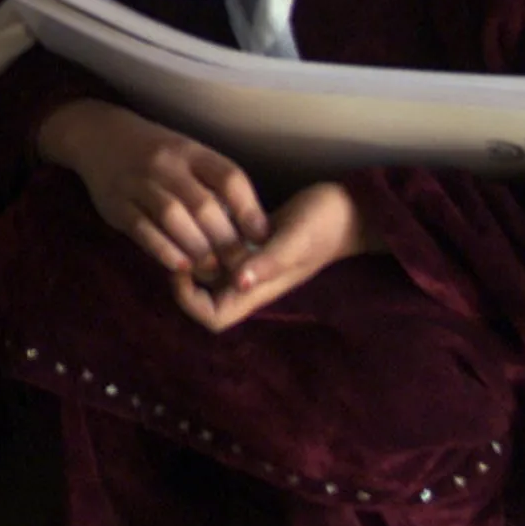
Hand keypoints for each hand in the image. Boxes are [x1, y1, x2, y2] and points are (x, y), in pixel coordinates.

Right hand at [37, 99, 267, 279]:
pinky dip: (163, 250)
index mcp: (191, 152)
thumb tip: (247, 230)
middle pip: (203, 204)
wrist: (99, 136)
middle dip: (225, 240)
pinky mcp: (116, 204)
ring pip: (173, 217)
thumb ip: (212, 185)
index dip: (250, 210)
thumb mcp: (187, 155)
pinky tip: (180, 266)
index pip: (229, 177)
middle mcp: (166, 164)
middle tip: (239, 267)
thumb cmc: (156, 154)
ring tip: (211, 270)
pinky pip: (142, 229)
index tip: (263, 237)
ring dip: (197, 248)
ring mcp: (138, 183)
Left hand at [170, 181, 373, 332]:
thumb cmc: (324, 225)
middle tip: (176, 238)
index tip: (183, 267)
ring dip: (193, 250)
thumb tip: (239, 281)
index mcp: (256, 291)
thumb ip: (269, 262)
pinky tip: (204, 211)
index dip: (189, 300)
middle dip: (185, 272)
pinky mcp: (250, 243)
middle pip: (202, 296)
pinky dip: (206, 236)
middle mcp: (247, 282)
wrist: (348, 208)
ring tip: (186, 222)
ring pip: (207, 270)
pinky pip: (218, 249)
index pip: (212, 317)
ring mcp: (248, 264)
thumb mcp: (296, 241)